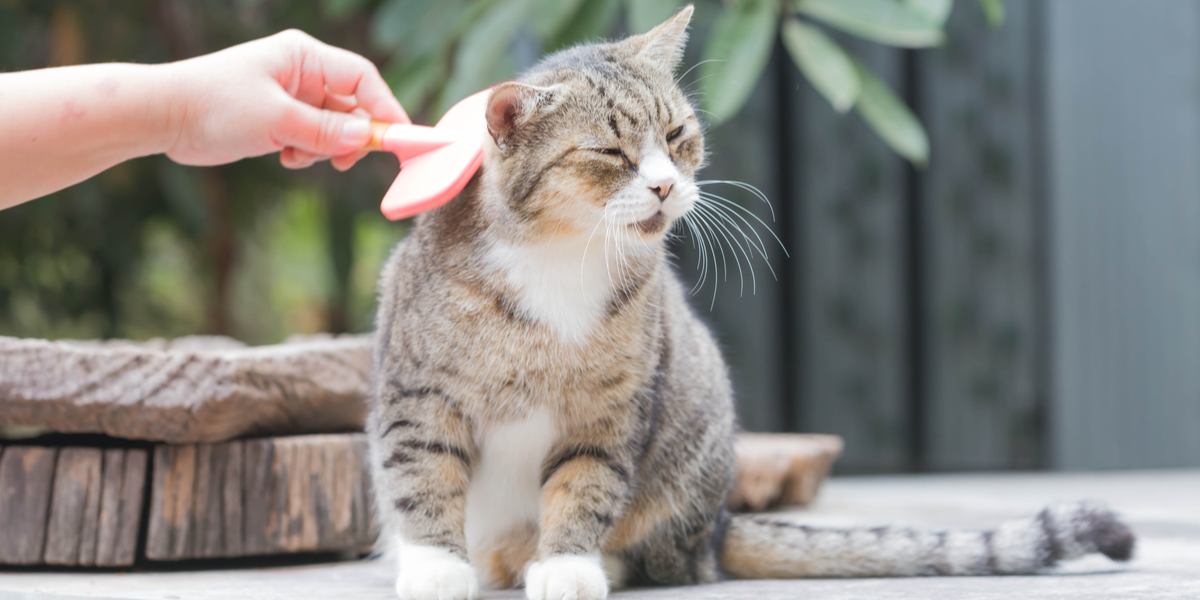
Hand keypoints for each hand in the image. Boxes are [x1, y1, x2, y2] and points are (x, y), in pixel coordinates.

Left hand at [163, 30, 407, 170]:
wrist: (164, 117)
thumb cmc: (214, 104)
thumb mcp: (276, 119)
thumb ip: (325, 130)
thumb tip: (367, 139)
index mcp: (304, 56)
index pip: (363, 78)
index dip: (385, 108)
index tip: (400, 139)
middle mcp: (303, 72)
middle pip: (354, 105)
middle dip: (352, 136)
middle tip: (343, 161)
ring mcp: (293, 96)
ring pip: (336, 127)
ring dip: (325, 148)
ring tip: (296, 155)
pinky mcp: (282, 118)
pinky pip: (315, 138)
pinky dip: (308, 153)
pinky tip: (284, 157)